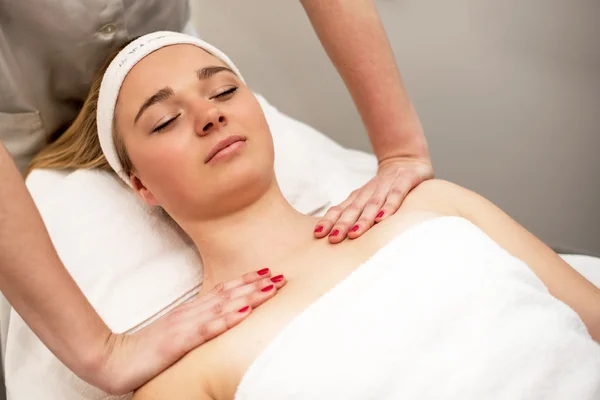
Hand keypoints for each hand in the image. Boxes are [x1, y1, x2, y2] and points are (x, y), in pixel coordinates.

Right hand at [91, 268, 285, 393]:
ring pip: (223, 306)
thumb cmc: (146, 348)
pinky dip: (227, 318)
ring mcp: (185, 324)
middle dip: (257, 284)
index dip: (247, 280)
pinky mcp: (179, 340)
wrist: (114, 358)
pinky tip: (244, 312)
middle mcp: (191, 312)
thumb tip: (219, 318)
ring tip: (271, 287)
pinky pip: (207, 328)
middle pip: (229, 293)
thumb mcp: (176, 332)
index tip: (268, 272)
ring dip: (249, 295)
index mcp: (191, 310)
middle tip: (282, 276)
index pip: (224, 290)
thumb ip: (196, 324)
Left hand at [314, 157, 433, 242]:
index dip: (329, 220)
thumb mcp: (370, 198)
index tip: (318, 234)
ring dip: (363, 219)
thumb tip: (339, 234)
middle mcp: (370, 190)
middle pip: (354, 209)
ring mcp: (387, 184)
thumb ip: (358, 213)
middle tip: (333, 238)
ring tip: (354, 233)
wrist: (407, 160)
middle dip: (343, 224)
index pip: (341, 209)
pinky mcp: (405, 179)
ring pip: (373, 203)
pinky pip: (396, 194)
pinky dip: (389, 206)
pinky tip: (382, 218)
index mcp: (359, 196)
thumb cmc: (386, 187)